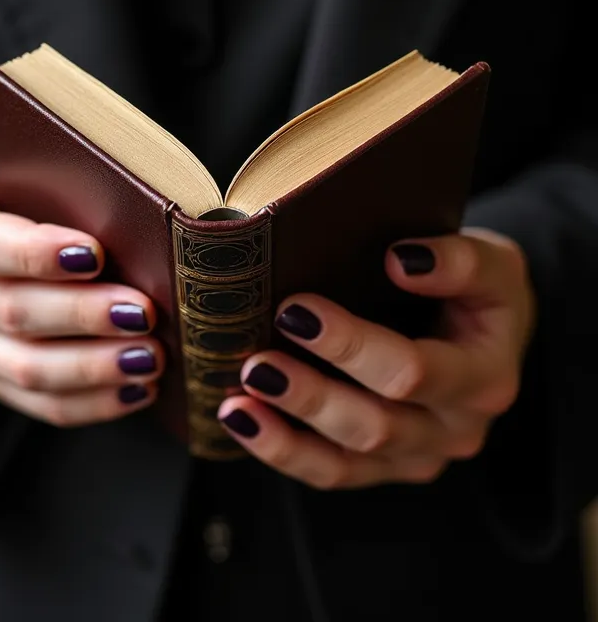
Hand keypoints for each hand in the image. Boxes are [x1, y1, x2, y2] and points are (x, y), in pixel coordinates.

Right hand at [0, 159, 160, 426]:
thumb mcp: (43, 174)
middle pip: (9, 310)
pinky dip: (94, 401)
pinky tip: (137, 390)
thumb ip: (73, 191)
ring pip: (24, 368)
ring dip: (93, 367)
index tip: (95, 255)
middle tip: (141, 313)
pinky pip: (40, 403)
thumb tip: (141, 226)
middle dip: (82, 315)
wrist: (12, 227)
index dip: (35, 253)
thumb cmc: (40, 193)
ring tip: (148, 359)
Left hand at [218, 229, 534, 488]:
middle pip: (377, 423)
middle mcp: (456, 428)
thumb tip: (401, 260)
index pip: (414, 370)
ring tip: (240, 399)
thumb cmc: (480, 294)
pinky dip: (283, 451)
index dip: (352, 345)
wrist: (484, 333)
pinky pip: (332, 474)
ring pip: (349, 459)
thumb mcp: (493, 263)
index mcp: (484, 377)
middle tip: (257, 362)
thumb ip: (461, 260)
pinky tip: (243, 421)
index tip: (297, 311)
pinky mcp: (386, 466)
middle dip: (310, 393)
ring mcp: (420, 454)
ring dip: (288, 432)